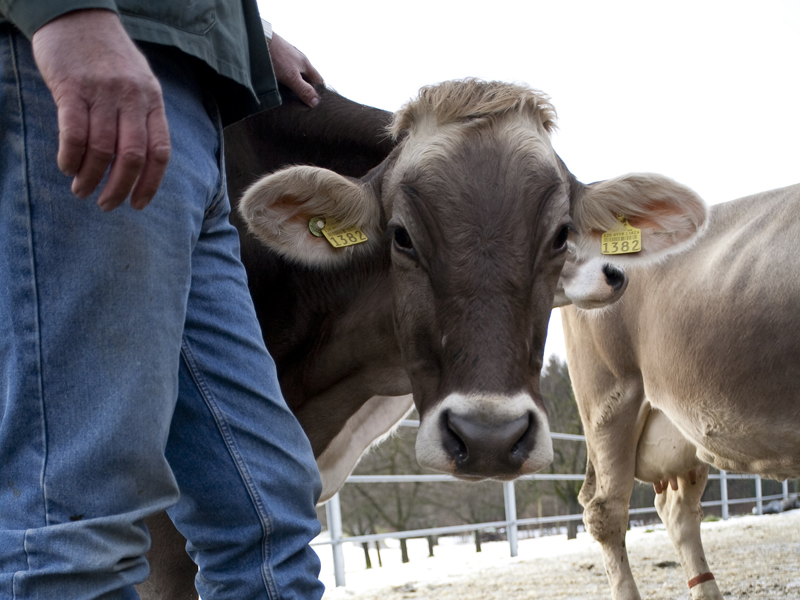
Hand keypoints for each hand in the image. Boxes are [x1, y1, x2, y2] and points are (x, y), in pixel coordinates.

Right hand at [32, 9, 170, 210]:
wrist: (78, 14)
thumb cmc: (110, 56)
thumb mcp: (140, 83)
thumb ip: (143, 117)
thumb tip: (142, 162)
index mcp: (152, 101)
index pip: (160, 152)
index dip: (151, 184)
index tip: (138, 204)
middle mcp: (132, 99)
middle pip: (132, 157)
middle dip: (119, 188)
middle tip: (106, 205)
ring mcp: (102, 93)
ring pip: (102, 149)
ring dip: (90, 177)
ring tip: (81, 191)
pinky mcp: (72, 88)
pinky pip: (74, 132)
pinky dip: (71, 157)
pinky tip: (67, 167)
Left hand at [269, 33, 323, 107]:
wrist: (258, 38)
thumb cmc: (276, 57)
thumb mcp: (291, 77)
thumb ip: (303, 89)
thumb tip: (316, 102)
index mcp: (306, 64)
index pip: (319, 81)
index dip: (319, 92)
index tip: (315, 104)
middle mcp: (298, 59)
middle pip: (307, 77)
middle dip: (307, 89)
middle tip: (302, 102)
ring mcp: (288, 56)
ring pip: (296, 72)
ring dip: (294, 83)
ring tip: (289, 96)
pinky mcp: (277, 55)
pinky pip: (284, 69)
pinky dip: (284, 77)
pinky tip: (278, 83)